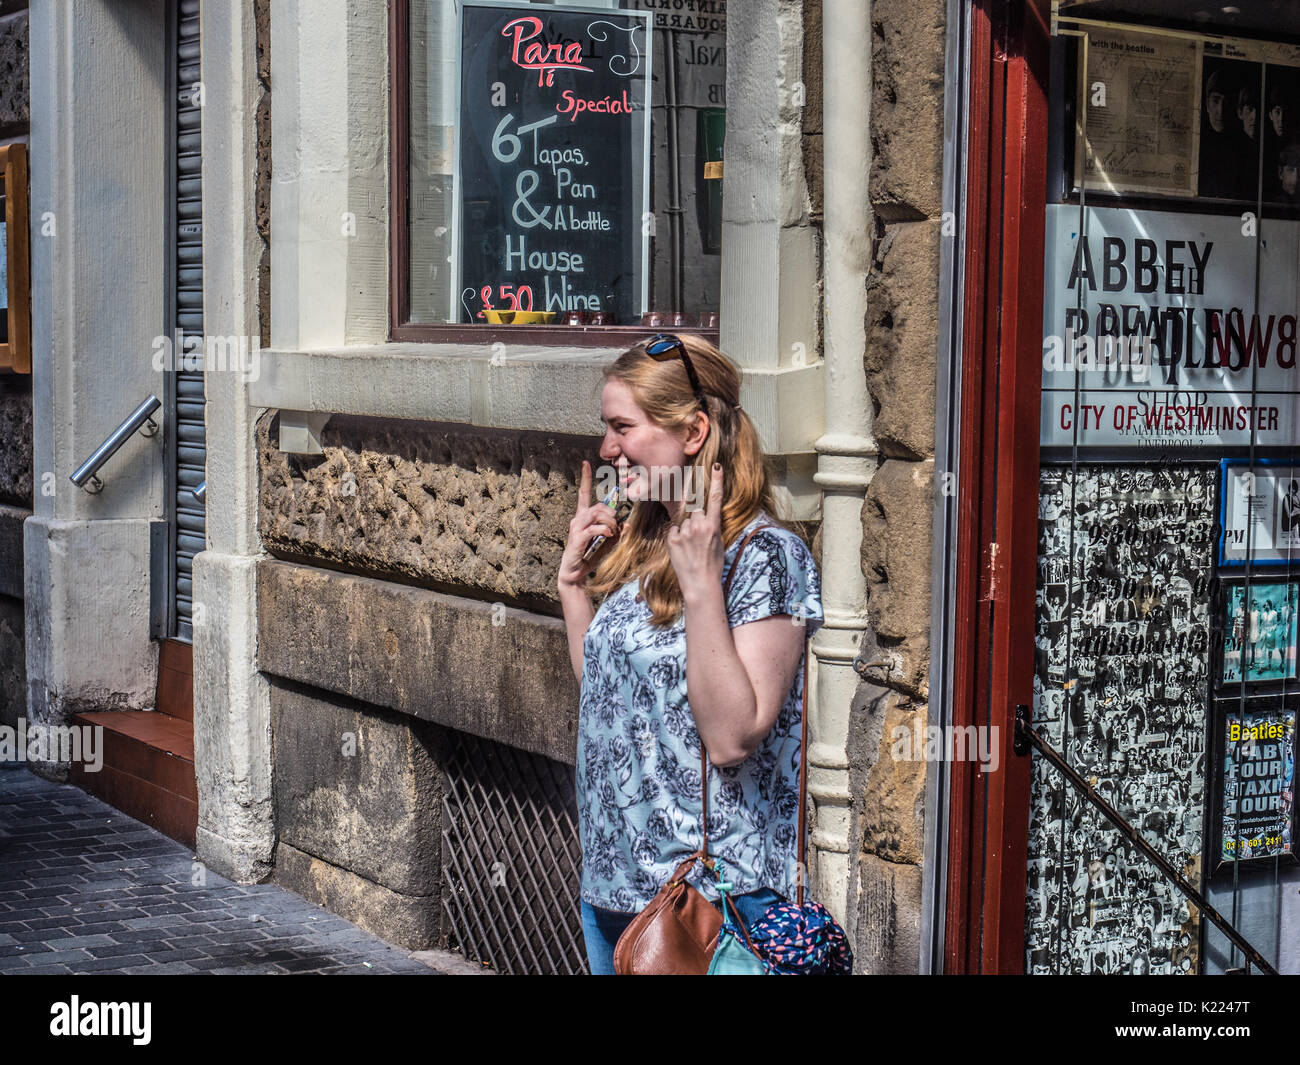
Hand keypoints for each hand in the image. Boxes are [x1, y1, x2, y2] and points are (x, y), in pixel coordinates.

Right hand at [558, 460, 621, 590]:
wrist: (575, 572)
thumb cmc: (589, 556)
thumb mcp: (606, 542)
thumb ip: (615, 532)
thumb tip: (627, 524)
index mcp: (583, 517)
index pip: (583, 493)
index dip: (585, 478)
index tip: (585, 463)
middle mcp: (578, 519)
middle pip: (598, 505)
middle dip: (611, 513)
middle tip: (616, 525)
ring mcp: (576, 527)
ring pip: (597, 513)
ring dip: (610, 521)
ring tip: (612, 531)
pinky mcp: (578, 537)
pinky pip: (595, 527)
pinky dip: (605, 530)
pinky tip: (609, 535)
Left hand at [666, 463, 724, 602]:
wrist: (700, 584)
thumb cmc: (713, 565)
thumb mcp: (718, 543)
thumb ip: (711, 527)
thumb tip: (705, 518)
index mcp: (713, 526)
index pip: (715, 498)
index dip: (716, 481)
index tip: (716, 466)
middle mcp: (699, 526)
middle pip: (695, 511)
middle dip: (696, 519)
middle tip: (699, 538)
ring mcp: (684, 532)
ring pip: (684, 521)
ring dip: (686, 530)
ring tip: (691, 548)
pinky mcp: (672, 539)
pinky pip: (674, 530)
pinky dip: (677, 537)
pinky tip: (683, 550)